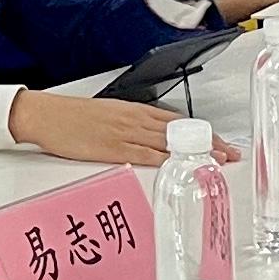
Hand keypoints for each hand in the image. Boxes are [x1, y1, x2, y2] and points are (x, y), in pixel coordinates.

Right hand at [10, 89, 228, 167]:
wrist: (48, 115)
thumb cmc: (74, 117)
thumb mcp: (109, 115)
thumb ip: (132, 125)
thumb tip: (149, 139)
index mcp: (135, 111)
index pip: (178, 121)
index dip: (203, 132)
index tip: (220, 142)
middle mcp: (135, 120)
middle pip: (181, 132)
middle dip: (208, 143)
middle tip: (229, 156)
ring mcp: (126, 134)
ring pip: (169, 143)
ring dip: (194, 153)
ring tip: (215, 164)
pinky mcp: (114, 149)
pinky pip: (146, 155)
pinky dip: (166, 161)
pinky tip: (178, 168)